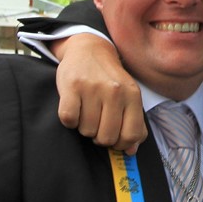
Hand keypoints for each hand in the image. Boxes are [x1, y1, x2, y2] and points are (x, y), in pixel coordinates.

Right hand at [54, 33, 146, 153]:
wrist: (90, 49)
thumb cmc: (110, 80)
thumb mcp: (129, 97)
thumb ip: (134, 124)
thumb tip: (131, 151)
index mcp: (132, 96)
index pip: (131, 135)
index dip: (121, 144)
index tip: (114, 139)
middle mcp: (115, 92)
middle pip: (106, 137)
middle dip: (100, 137)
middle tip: (98, 125)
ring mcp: (93, 89)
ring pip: (86, 131)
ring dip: (84, 127)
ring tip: (87, 113)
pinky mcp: (71, 86)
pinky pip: (68, 119)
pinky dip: (69, 120)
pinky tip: (75, 109)